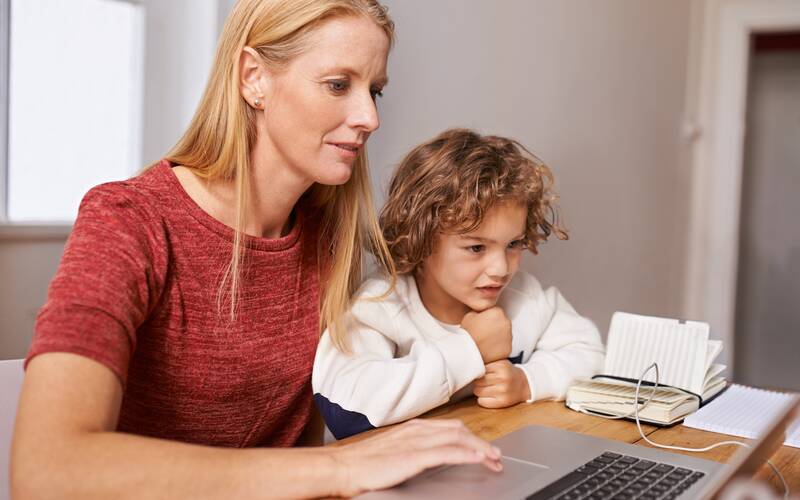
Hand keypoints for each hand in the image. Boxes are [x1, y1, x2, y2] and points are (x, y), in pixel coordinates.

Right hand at [328, 419, 502, 496]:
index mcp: (413, 428)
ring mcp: (416, 442)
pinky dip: (465, 454)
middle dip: (481, 443)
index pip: (450, 428)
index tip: (484, 449)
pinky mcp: (413, 456)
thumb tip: (427, 456)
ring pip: (457, 439)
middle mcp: (417, 430)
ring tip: (494, 459)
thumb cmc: (362, 462)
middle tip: (495, 457)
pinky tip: (477, 459)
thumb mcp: (393, 450)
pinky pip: (446, 453)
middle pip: (459, 431)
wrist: (342, 467)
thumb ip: (411, 449)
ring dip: (479, 449)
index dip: (471, 437)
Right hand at [461, 307, 511, 363]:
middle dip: (495, 326)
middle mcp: (506, 323)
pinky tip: (489, 347)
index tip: (483, 322)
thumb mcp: (470, 315)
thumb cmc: (468, 334)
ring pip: (504, 334)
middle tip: (484, 332)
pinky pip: (505, 346)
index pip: (496, 312)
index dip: (489, 317)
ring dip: (498, 336)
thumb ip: (480, 312)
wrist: (468, 351)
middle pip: (502, 322)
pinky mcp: (509, 348)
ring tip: (485, 340)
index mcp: (497, 312)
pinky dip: (499, 347)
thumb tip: (483, 314)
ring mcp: (509, 336)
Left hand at [473, 360, 531, 408]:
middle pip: (477, 381)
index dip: (478, 372)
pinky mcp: (502, 402)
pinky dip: (482, 399)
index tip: (482, 373)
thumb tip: (466, 366)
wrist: (524, 384)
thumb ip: (486, 363)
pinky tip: (489, 396)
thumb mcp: (500, 362)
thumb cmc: (507, 373)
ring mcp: (503, 391)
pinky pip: (482, 402)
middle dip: (478, 382)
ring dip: (479, 390)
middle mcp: (503, 378)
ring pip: (477, 391)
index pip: (479, 369)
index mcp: (501, 366)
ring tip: (487, 388)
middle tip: (484, 381)